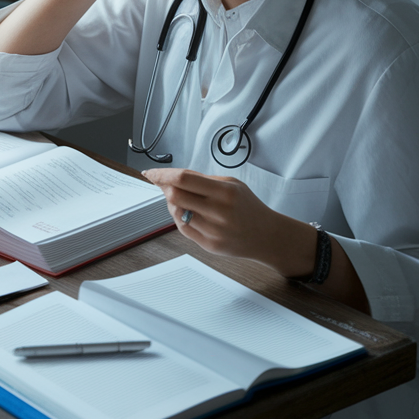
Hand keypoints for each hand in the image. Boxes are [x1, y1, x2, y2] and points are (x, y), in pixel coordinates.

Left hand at [141, 167, 316, 276]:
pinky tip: (186, 213)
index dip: (162, 174)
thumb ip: (202, 179)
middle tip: (163, 184)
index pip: (183, 179)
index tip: (150, 173)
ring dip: (172, 204)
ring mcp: (214, 231)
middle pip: (175, 197)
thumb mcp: (231, 184)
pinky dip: (179, 218)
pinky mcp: (210, 245)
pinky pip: (183, 229)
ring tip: (181, 199)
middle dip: (165, 188)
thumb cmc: (248, 207)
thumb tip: (170, 177)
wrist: (267, 235)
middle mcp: (219, 212)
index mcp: (225, 192)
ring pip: (176, 213)